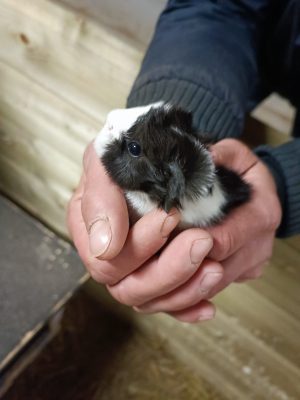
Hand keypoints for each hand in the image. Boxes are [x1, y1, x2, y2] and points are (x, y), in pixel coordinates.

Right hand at [67, 142, 222, 321]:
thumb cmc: (130, 151)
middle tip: (201, 241)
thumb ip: (100, 197)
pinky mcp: (157, 277)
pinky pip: (170, 305)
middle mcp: (107, 254)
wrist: (158, 152)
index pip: (105, 260)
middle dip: (167, 269)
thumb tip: (106, 247)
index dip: (137, 248)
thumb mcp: (108, 160)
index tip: (169, 217)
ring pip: (151, 301)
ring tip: (214, 268)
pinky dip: (189, 307)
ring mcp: (132, 269)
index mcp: (89, 228)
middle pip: (127, 287)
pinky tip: (208, 306)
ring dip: (184, 289)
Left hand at [134, 139, 281, 316]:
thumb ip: (221, 154)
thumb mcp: (238, 157)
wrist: (262, 199)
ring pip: (205, 291)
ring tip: (141, 276)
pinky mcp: (235, 278)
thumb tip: (196, 158)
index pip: (223, 240)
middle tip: (143, 261)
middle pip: (212, 275)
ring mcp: (246, 268)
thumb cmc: (245, 177)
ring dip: (172, 289)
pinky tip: (159, 295)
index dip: (188, 244)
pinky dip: (181, 300)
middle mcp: (256, 248)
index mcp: (259, 216)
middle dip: (175, 271)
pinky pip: (206, 297)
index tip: (160, 235)